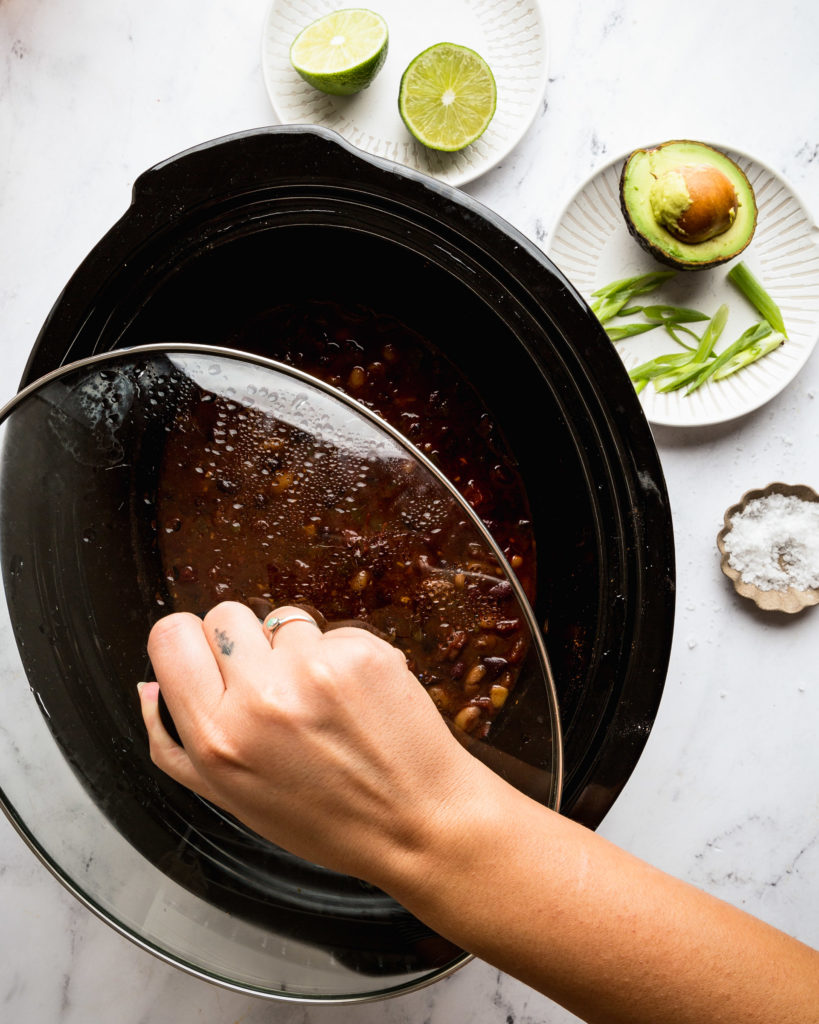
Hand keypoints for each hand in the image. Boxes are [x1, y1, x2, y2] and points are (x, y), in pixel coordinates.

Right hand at [138, 601, 480, 883]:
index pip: (169, 636)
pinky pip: (331, 629)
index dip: (188, 642)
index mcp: (217, 739)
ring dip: (295, 648)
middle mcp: (260, 700)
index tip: (208, 659)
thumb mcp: (232, 799)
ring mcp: (314, 671)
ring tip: (320, 700)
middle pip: (223, 613)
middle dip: (243, 642)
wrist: (418, 822)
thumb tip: (147, 685)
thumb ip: (174, 745)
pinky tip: (355, 698)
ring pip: (281, 618)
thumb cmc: (327, 818)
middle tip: (271, 686)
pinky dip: (340, 655)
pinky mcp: (362, 653)